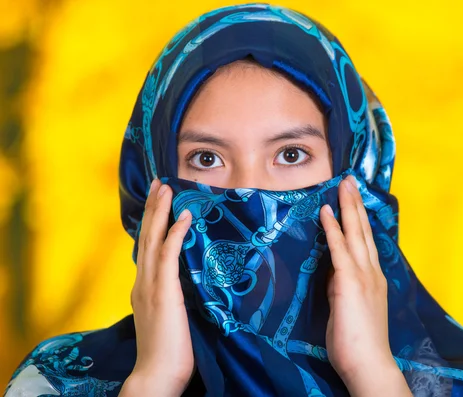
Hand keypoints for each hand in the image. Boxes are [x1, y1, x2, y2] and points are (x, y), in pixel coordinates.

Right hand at [119, 179, 193, 396]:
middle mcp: (143, 282)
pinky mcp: (163, 293)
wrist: (156, 375)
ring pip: (153, 240)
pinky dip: (175, 234)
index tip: (159, 202)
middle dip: (153, 209)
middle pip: (146, 237)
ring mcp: (150, 287)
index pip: (147, 248)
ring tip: (166, 188)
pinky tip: (183, 216)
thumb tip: (192, 283)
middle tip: (159, 183)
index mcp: (144, 288)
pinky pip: (168, 256)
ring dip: (160, 212)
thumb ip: (175, 297)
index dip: (152, 224)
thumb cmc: (169, 352)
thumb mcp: (172, 317)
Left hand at [320, 176, 411, 395]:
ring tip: (343, 185)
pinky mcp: (349, 282)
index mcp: (374, 279)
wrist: (369, 363)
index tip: (354, 201)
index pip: (366, 243)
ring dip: (347, 207)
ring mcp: (363, 275)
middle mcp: (372, 272)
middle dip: (356, 204)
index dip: (360, 220)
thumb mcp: (349, 309)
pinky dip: (333, 228)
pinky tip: (327, 211)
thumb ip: (342, 288)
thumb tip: (332, 274)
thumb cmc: (358, 343)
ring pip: (355, 233)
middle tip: (350, 181)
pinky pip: (339, 249)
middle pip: (363, 231)